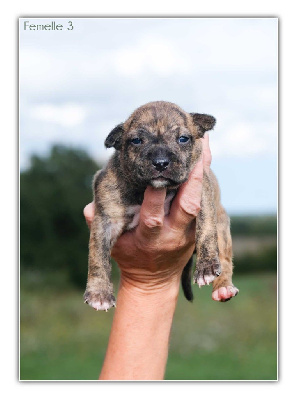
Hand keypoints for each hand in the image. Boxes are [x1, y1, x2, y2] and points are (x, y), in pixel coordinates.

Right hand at [84, 134, 211, 293]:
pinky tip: (205, 159)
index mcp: (149, 238)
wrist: (155, 281)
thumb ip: (100, 227)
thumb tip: (90, 209)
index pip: (153, 217)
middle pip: (187, 207)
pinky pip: (204, 203)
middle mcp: (173, 235)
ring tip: (204, 145)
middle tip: (195, 150)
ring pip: (200, 203)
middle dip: (192, 180)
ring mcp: (188, 233)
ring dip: (202, 175)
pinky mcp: (197, 231)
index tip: (157, 173)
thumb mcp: (113, 245)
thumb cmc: (130, 257)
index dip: (155, 196)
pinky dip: (204, 181)